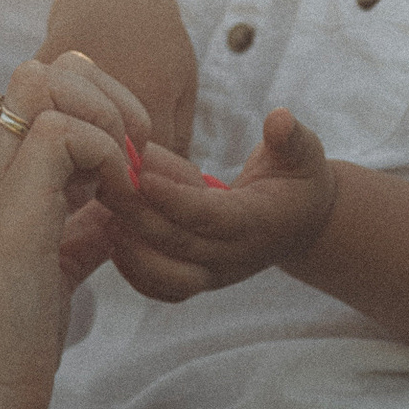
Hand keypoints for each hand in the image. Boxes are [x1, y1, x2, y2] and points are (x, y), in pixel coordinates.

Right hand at [0, 57, 135, 408]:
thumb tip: (113, 213)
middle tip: (136, 160)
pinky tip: (119, 206)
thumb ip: (79, 232)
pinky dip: (106, 155)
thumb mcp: (54, 272)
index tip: (128, 169)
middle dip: (107, 97)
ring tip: (129, 178)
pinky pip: (65, 130)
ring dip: (107, 118)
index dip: (98, 113)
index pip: (42, 93)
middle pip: (45, 69)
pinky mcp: (13, 205)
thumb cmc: (11, 344)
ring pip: (48, 80)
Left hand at [106, 107, 338, 304]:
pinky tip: (111, 235)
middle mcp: (235, 257)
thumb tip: (279, 119)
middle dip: (138, 215)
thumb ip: (291, 138)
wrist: (301, 225)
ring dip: (130, 248)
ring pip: (166, 277)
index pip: (210, 216)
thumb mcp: (304, 153)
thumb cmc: (297, 180)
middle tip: (106, 182)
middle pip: (178, 244)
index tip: (142, 174)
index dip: (175, 199)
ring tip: (104, 210)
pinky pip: (162, 290)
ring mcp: (216, 275)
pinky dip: (133, 272)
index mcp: (258, 224)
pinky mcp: (200, 281)